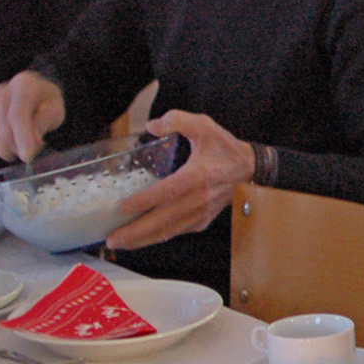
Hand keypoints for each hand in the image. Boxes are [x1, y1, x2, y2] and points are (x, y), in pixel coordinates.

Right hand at [0, 70, 65, 161]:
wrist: (36, 94)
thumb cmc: (48, 103)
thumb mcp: (56, 111)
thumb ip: (44, 123)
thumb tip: (32, 141)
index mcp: (23, 86)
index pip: (18, 116)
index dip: (22, 138)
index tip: (28, 157)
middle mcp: (1, 92)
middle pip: (5, 131)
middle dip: (21, 147)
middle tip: (37, 147)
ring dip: (13, 149)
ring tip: (28, 141)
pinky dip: (3, 146)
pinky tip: (16, 140)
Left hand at [104, 111, 254, 250]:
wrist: (250, 170)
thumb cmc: (225, 149)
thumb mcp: (204, 125)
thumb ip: (177, 120)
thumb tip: (151, 126)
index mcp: (199, 175)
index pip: (168, 191)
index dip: (145, 200)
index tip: (123, 207)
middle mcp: (200, 198)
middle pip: (164, 220)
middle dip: (136, 231)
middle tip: (112, 239)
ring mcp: (201, 212)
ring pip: (169, 231)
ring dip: (143, 239)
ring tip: (119, 243)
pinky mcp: (202, 220)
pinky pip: (176, 231)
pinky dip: (157, 237)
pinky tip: (140, 239)